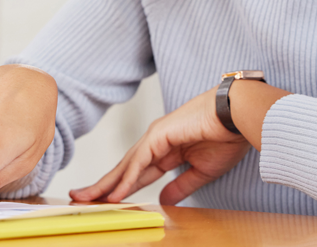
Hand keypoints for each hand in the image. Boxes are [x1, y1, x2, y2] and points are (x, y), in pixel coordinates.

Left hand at [70, 87, 248, 204]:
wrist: (237, 116)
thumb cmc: (225, 137)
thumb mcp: (201, 171)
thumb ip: (180, 186)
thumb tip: (164, 199)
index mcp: (165, 150)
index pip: (136, 173)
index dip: (119, 187)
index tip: (103, 201)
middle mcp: (155, 143)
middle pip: (124, 169)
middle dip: (102, 185)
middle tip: (79, 197)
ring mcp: (155, 137)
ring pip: (126, 165)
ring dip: (107, 183)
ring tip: (88, 198)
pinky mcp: (159, 135)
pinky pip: (140, 161)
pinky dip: (128, 178)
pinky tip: (116, 192)